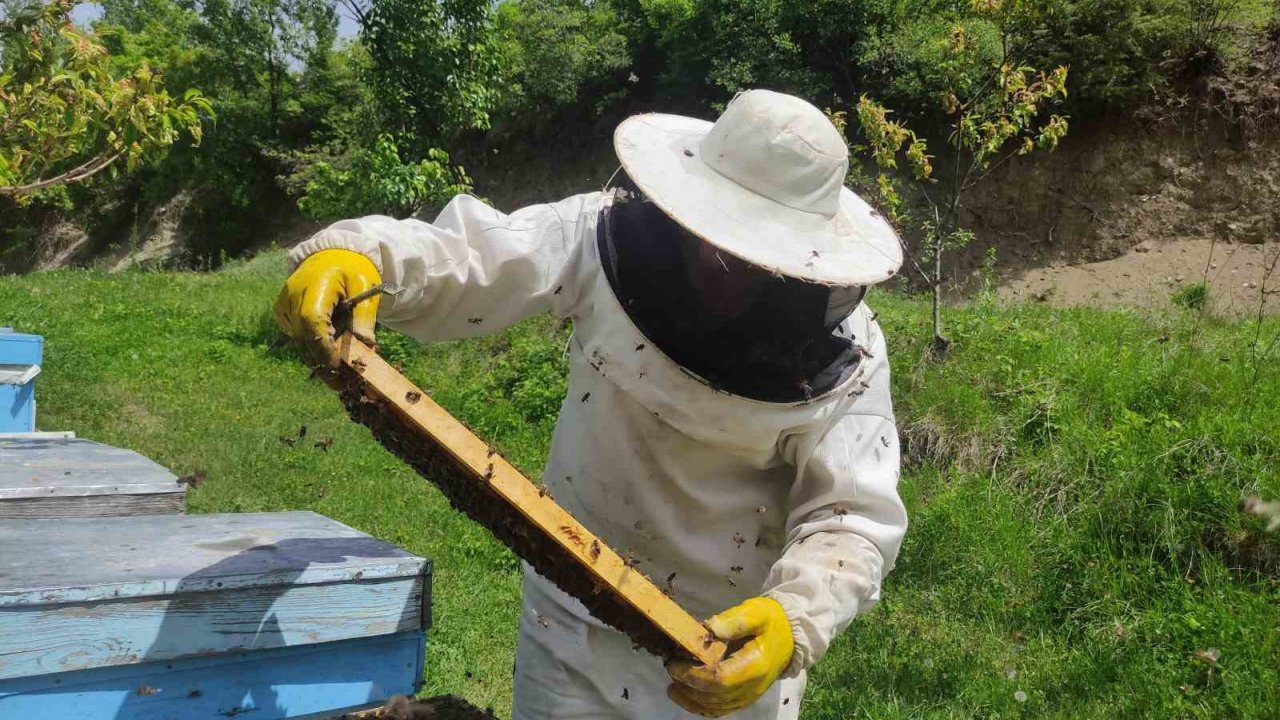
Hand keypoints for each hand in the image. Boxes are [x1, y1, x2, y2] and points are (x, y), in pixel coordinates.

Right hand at [274, 249, 381, 367]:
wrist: (330, 256)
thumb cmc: (351, 270)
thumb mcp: (366, 287)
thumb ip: (364, 316)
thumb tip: (366, 347)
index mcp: (315, 284)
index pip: (312, 321)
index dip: (322, 347)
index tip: (337, 369)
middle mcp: (292, 295)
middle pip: (302, 337)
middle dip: (321, 362)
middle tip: (340, 384)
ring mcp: (283, 304)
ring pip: (298, 341)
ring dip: (317, 359)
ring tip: (337, 376)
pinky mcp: (281, 312)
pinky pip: (296, 336)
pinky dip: (311, 348)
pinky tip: (328, 356)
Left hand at [666, 597, 794, 716]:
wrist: (790, 636)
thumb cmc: (771, 621)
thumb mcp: (755, 612)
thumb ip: (733, 621)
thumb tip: (709, 628)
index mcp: (755, 665)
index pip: (720, 678)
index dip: (694, 674)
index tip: (675, 662)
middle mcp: (752, 687)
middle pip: (714, 695)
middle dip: (688, 684)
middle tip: (670, 667)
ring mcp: (748, 695)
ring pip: (714, 706)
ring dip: (690, 698)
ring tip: (672, 683)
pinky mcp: (744, 698)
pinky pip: (719, 709)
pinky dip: (699, 706)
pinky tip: (684, 695)